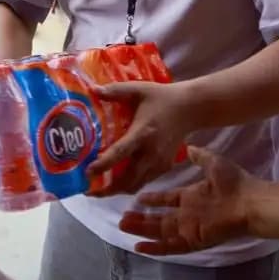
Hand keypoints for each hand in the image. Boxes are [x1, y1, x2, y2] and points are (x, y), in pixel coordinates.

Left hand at [85, 80, 193, 195]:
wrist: (191, 108)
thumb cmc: (162, 98)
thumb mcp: (139, 89)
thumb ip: (116, 90)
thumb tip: (93, 90)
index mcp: (142, 133)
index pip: (120, 153)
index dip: (103, 165)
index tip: (88, 172)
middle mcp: (151, 152)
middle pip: (127, 180)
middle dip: (107, 189)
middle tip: (88, 189)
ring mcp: (159, 162)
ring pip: (136, 185)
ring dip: (117, 190)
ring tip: (99, 188)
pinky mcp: (165, 167)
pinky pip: (144, 181)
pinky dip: (130, 184)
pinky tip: (118, 179)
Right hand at [118, 146, 256, 255]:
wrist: (250, 201)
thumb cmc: (234, 182)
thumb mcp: (213, 163)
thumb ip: (199, 156)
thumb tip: (188, 146)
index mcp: (192, 197)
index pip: (167, 199)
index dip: (153, 199)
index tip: (138, 197)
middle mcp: (188, 214)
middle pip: (159, 218)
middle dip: (141, 218)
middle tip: (122, 217)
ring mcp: (190, 228)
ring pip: (160, 231)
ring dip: (142, 230)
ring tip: (123, 227)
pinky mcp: (193, 240)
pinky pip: (171, 246)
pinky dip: (156, 248)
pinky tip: (140, 246)